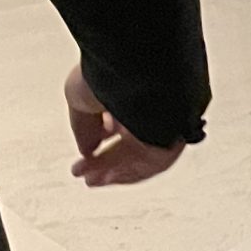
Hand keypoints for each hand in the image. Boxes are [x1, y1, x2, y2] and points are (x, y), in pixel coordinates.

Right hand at [64, 65, 184, 189]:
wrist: (134, 72)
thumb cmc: (109, 74)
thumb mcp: (79, 99)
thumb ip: (82, 129)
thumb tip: (87, 150)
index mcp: (130, 92)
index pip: (116, 122)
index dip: (97, 140)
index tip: (84, 153)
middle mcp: (149, 107)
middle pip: (127, 143)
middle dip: (102, 161)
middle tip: (83, 172)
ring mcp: (162, 124)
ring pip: (137, 156)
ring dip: (112, 171)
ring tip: (91, 179)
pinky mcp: (172, 140)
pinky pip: (151, 164)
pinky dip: (128, 174)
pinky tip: (106, 178)